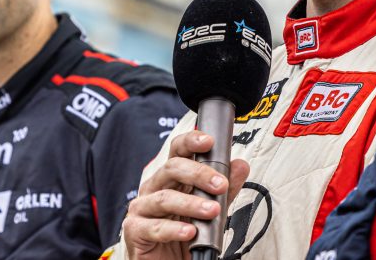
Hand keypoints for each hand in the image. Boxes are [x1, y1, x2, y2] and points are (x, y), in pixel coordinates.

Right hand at [122, 130, 249, 258]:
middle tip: (221, 185)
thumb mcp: (210, 209)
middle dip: (199, 174)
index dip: (191, 141)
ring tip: (212, 211)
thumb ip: (225, 189)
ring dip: (192, 204)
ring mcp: (142, 208)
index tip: (209, 142)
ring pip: (165, 197)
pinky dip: (175, 229)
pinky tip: (190, 232)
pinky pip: (155, 227)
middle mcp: (154, 187)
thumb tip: (241, 166)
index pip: (178, 150)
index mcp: (171, 177)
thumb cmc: (186, 233)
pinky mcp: (135, 231)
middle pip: (172, 168)